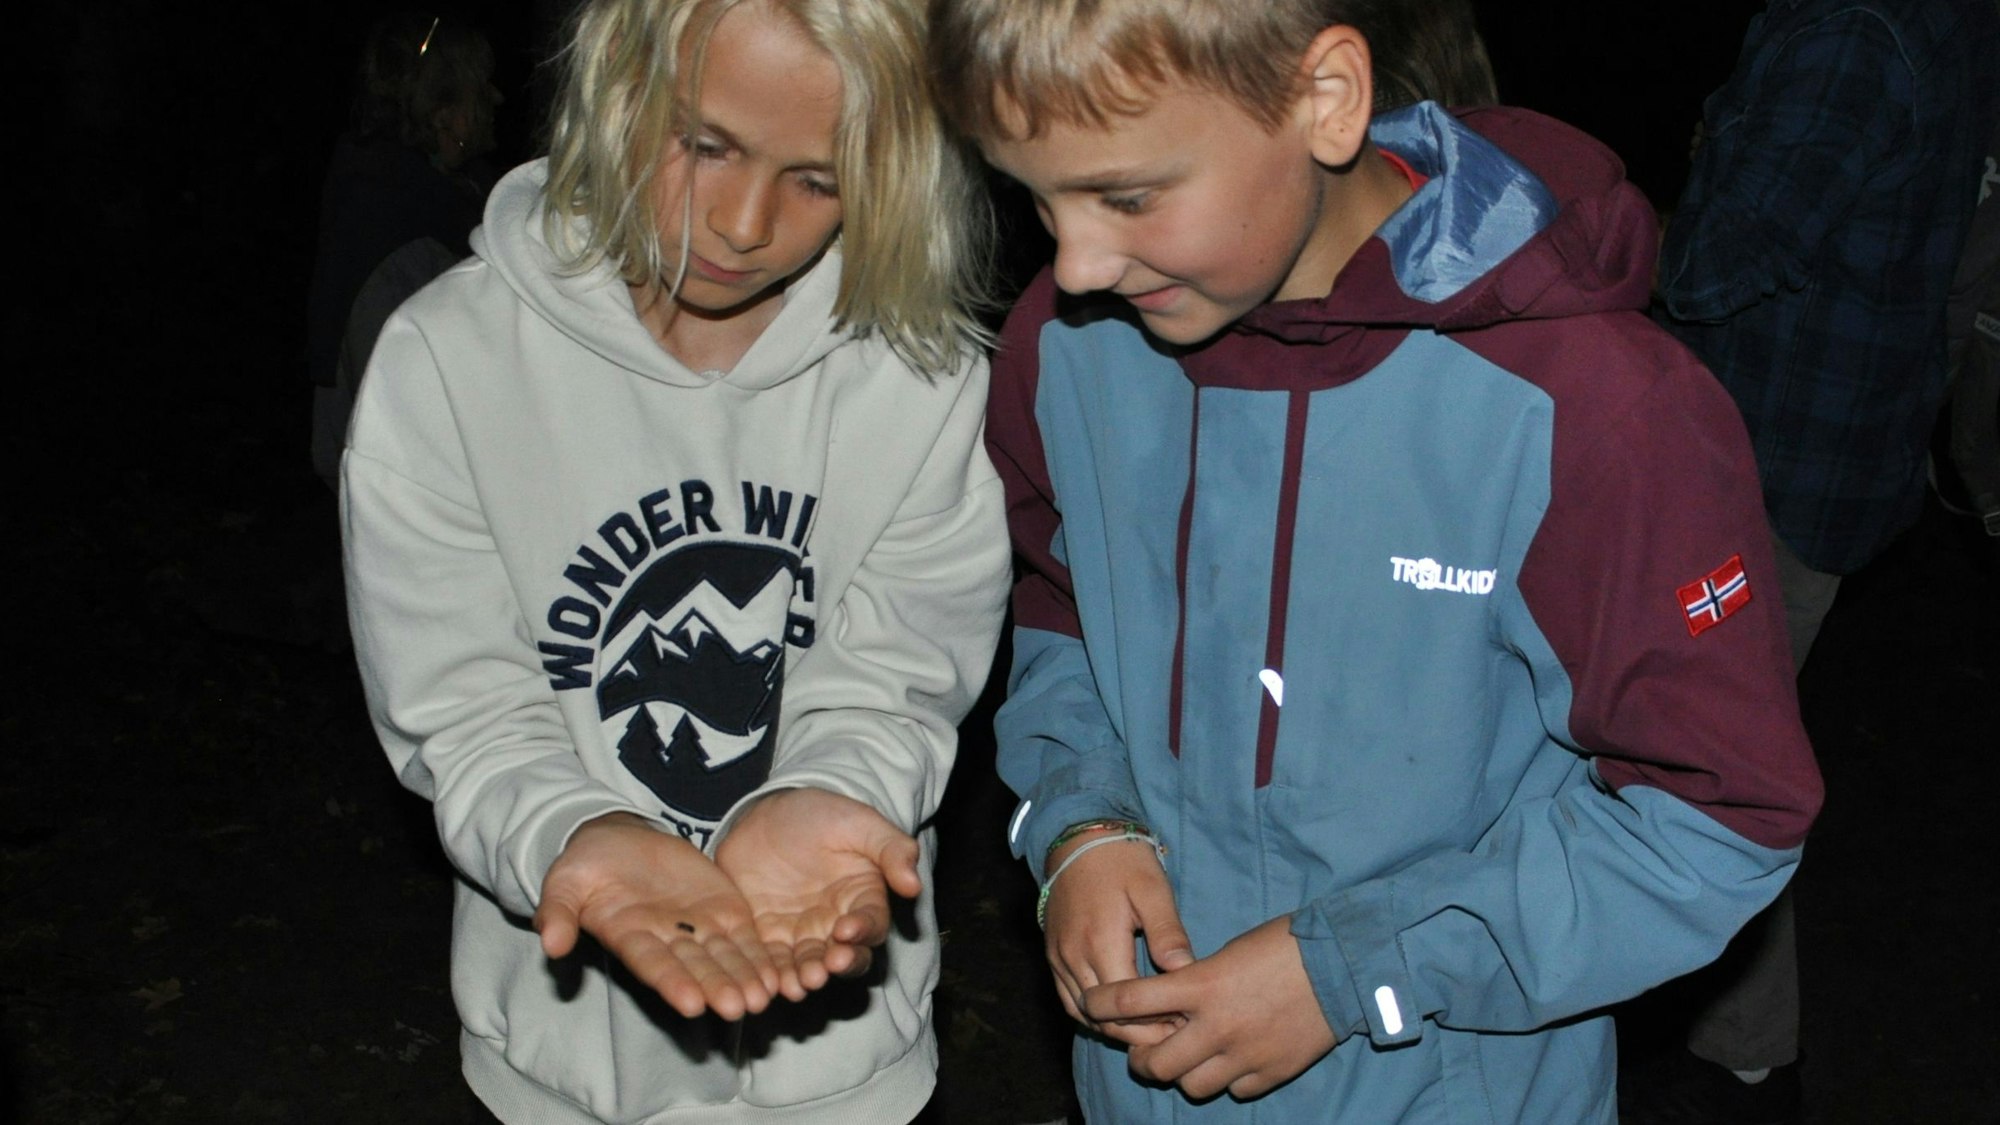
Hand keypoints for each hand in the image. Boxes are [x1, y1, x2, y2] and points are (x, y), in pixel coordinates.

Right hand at [534, 812, 777, 1020]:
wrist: (619, 840)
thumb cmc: (587, 865)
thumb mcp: (565, 882)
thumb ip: (559, 912)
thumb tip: (550, 943)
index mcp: (629, 936)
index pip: (652, 964)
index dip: (671, 983)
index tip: (690, 1004)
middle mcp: (667, 941)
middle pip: (694, 968)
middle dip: (717, 987)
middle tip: (739, 1008)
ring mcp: (697, 928)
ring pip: (724, 958)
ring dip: (744, 978)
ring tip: (764, 997)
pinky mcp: (723, 911)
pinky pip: (745, 937)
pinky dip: (760, 955)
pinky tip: (778, 973)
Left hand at [714, 788, 921, 1000]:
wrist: (769, 812)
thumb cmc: (822, 815)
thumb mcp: (859, 822)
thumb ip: (891, 849)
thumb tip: (914, 885)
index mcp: (863, 898)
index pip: (871, 922)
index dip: (863, 930)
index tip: (846, 930)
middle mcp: (836, 924)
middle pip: (845, 955)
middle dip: (837, 965)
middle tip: (825, 967)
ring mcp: (801, 934)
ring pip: (810, 966)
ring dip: (806, 978)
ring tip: (798, 983)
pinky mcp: (767, 937)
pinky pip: (772, 962)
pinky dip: (772, 976)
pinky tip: (768, 982)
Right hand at [1041, 827, 1192, 1039]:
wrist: (1078, 839)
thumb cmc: (1122, 861)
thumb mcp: (1153, 890)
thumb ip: (1167, 933)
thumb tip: (1185, 971)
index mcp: (1100, 943)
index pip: (1126, 1005)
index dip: (1156, 1022)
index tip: (1184, 1024)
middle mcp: (1073, 957)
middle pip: (1104, 1017)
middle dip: (1139, 1033)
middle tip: (1173, 1034)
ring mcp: (1059, 958)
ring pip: (1083, 1014)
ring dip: (1115, 1028)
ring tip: (1150, 1028)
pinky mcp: (1053, 956)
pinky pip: (1068, 1000)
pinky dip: (1091, 1015)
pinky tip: (1117, 1015)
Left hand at [1081, 915, 1337, 1100]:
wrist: (1344, 965)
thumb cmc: (1285, 944)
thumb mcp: (1229, 950)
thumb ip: (1196, 979)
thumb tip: (1171, 1001)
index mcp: (1202, 985)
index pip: (1130, 1001)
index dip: (1101, 1004)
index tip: (1092, 1004)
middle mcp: (1217, 1026)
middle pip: (1154, 1064)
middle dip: (1141, 1058)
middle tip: (1143, 1047)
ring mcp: (1245, 1055)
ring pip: (1191, 1086)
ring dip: (1184, 1073)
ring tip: (1189, 1057)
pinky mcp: (1271, 1073)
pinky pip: (1234, 1091)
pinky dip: (1227, 1079)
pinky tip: (1232, 1059)